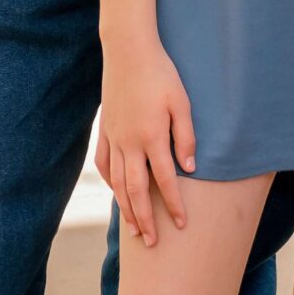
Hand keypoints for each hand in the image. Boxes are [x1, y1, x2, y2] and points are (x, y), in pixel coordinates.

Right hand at [95, 44, 195, 241]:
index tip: (181, 224)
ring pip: (118, 182)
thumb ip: (186, 136)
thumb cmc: (161, 74)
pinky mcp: (105, 130)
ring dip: (126, 208)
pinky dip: (110, 182)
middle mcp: (129, 143)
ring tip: (133, 230)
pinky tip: (116, 192)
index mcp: (151, 137)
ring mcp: (114, 137)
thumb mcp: (182, 102)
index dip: (174, 204)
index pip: (165, 180)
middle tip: (152, 243)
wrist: (127, 51)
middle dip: (145, 219)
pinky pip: (104, 163)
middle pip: (136, 190)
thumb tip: (189, 168)